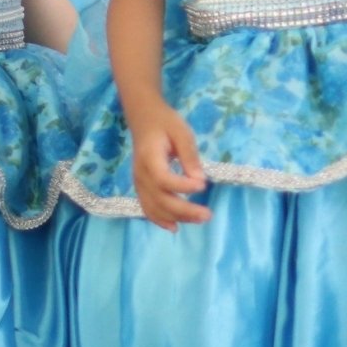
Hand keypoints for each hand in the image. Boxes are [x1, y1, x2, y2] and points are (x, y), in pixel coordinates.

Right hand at [130, 103, 211, 230]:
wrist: (144, 119)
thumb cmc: (165, 123)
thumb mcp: (181, 132)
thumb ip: (189, 155)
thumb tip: (199, 179)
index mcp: (149, 158)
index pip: (163, 179)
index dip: (182, 187)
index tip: (202, 185)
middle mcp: (140, 174)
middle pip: (159, 199)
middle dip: (184, 210)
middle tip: (207, 215)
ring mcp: (139, 183)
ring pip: (154, 207)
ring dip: (176, 217)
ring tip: (199, 220)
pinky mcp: (141, 187)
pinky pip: (147, 207)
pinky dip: (160, 219)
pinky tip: (175, 227)